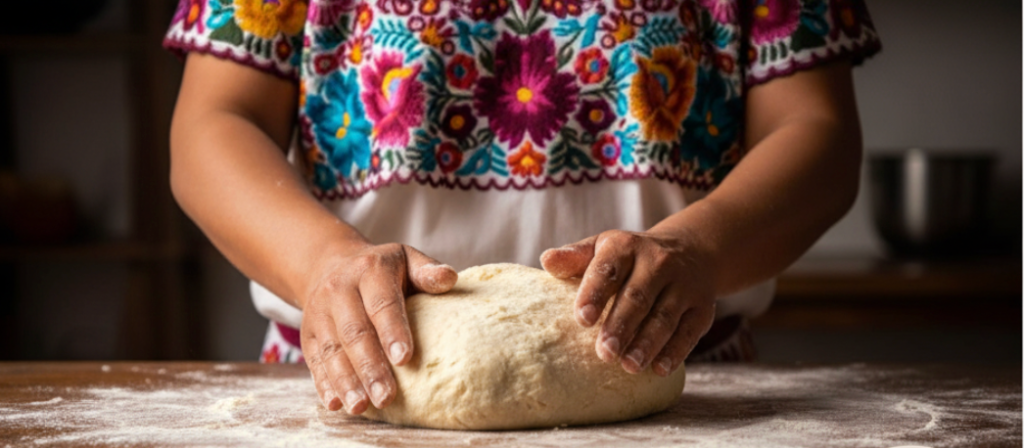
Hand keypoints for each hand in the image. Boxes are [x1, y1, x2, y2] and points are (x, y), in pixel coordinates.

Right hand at [300, 243, 457, 413]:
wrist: (329, 263)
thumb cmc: (381, 268)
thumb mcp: (406, 259)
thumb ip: (426, 270)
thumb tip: (449, 278)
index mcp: (369, 271)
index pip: (381, 304)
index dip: (392, 331)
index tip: (405, 359)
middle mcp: (339, 290)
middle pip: (355, 332)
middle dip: (370, 367)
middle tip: (386, 397)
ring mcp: (320, 312)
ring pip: (331, 350)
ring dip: (346, 381)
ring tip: (361, 406)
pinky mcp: (307, 333)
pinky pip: (314, 360)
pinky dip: (324, 384)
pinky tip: (336, 404)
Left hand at [540, 230, 715, 376]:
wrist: (690, 250)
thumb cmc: (631, 257)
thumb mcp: (603, 248)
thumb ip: (575, 258)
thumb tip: (546, 261)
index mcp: (626, 246)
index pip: (608, 269)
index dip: (594, 293)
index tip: (582, 319)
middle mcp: (658, 262)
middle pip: (638, 296)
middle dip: (621, 326)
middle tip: (605, 352)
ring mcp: (684, 285)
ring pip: (664, 316)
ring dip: (647, 343)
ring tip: (628, 365)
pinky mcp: (702, 308)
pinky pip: (689, 331)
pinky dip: (675, 351)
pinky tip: (659, 368)